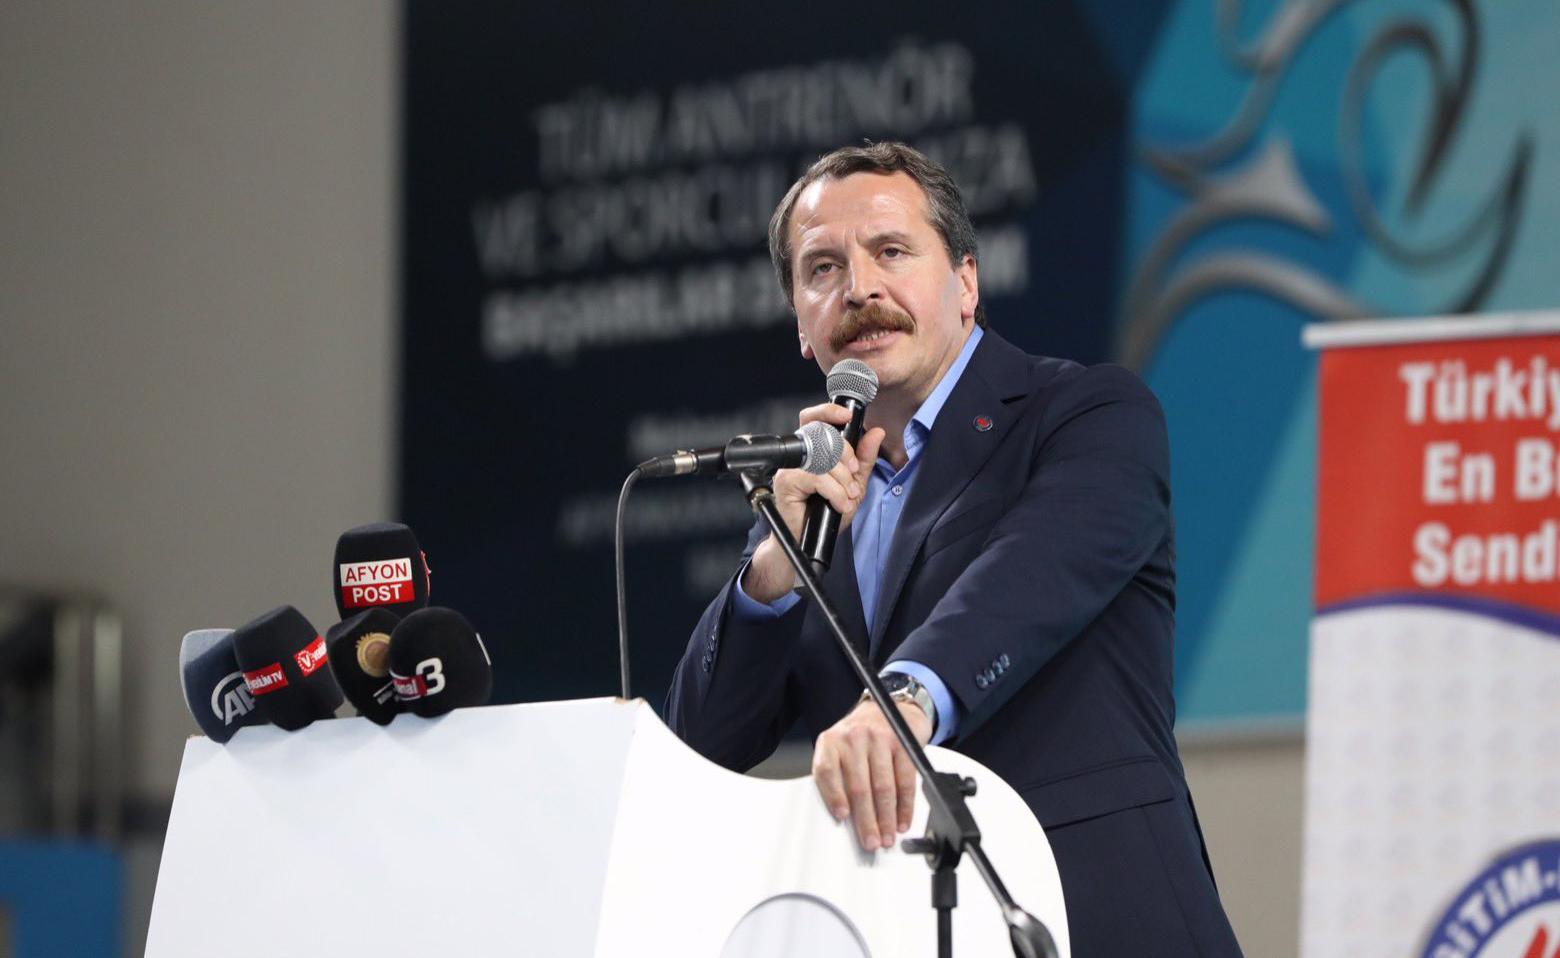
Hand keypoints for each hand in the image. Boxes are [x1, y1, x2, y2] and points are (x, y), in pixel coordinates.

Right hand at [740, 403, 885, 603]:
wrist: (807, 542)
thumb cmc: (825, 513)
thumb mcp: (853, 484)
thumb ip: (863, 459)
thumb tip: (876, 432)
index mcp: (814, 449)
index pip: (816, 418)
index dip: (830, 411)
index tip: (849, 418)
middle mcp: (800, 454)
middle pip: (821, 433)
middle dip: (845, 453)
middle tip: (853, 474)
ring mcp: (790, 467)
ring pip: (821, 457)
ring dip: (841, 480)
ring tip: (847, 497)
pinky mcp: (785, 482)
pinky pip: (816, 477)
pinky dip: (833, 492)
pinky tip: (838, 504)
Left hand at [812, 698, 931, 850]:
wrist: (891, 706)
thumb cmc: (861, 735)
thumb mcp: (840, 747)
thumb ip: (838, 774)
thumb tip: (845, 815)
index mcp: (831, 742)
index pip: (827, 771)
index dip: (834, 796)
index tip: (842, 817)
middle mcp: (853, 737)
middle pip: (859, 786)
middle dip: (866, 820)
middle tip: (870, 841)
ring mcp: (880, 739)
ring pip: (883, 786)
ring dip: (886, 817)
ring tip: (887, 836)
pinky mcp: (903, 743)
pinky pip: (905, 780)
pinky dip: (905, 805)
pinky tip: (902, 820)